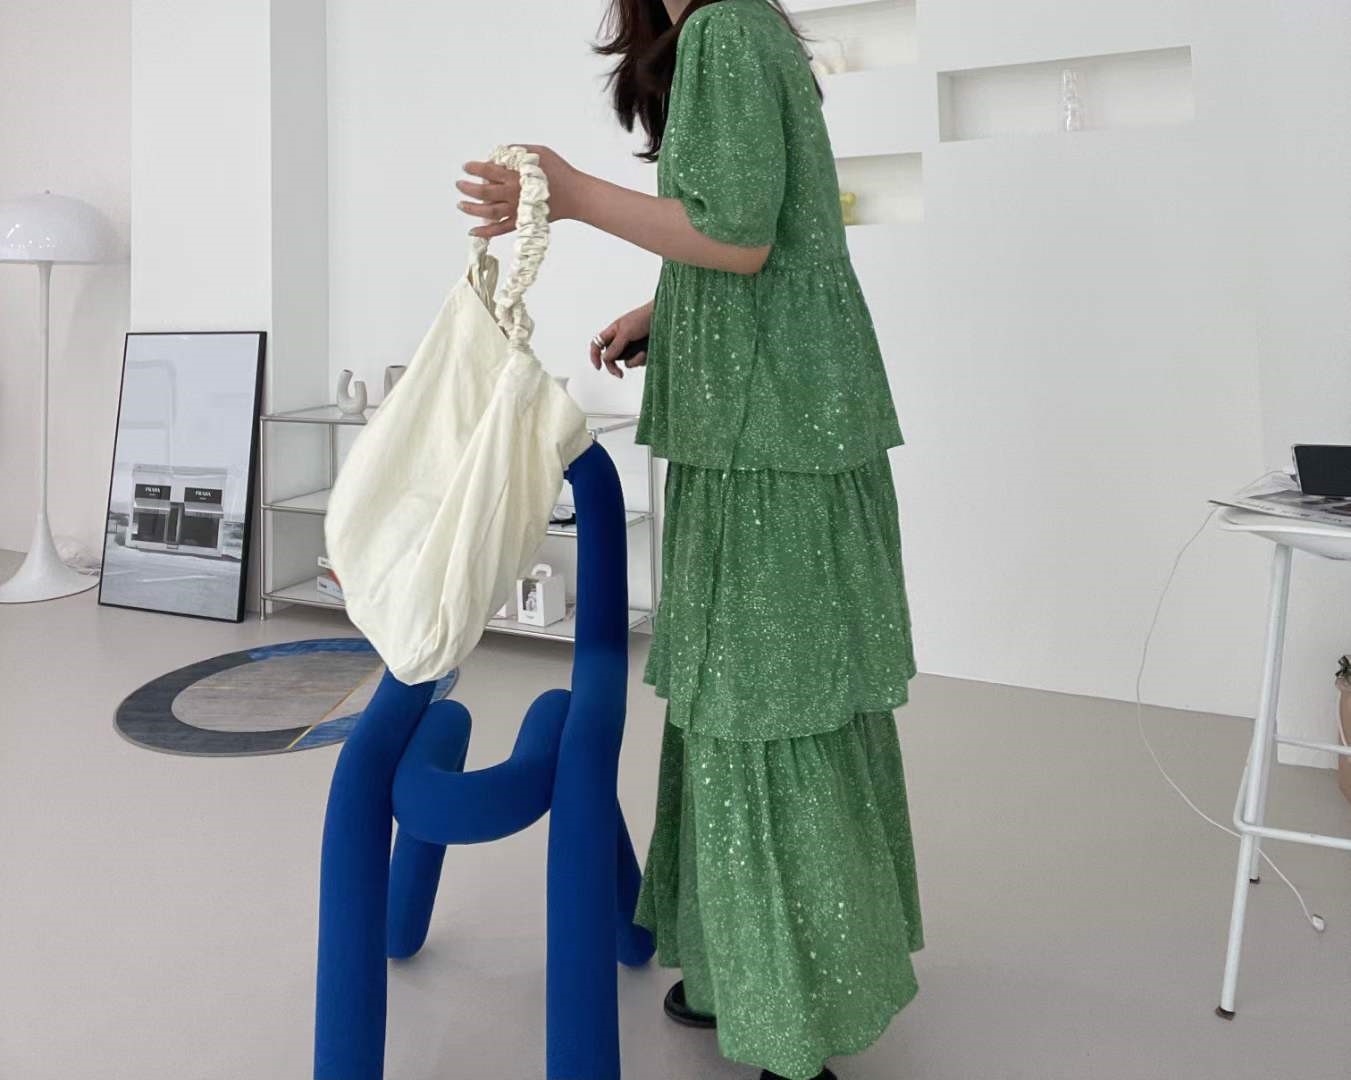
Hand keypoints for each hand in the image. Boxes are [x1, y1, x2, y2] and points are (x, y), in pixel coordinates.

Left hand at [457, 144, 587, 237]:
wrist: (575, 195)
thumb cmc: (559, 172)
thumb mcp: (540, 152)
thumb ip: (518, 150)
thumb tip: (500, 152)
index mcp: (515, 175)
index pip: (488, 171)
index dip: (474, 168)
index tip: (466, 167)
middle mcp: (513, 193)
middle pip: (484, 192)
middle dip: (468, 188)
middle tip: (459, 184)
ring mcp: (516, 210)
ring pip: (488, 211)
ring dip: (471, 209)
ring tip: (460, 204)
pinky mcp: (521, 222)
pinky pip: (500, 229)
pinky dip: (486, 232)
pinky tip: (473, 231)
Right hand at [590, 301, 652, 378]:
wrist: (665, 318)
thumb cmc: (644, 318)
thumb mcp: (626, 331)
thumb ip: (615, 346)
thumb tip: (605, 358)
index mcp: (613, 332)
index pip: (597, 344)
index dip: (594, 355)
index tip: (599, 367)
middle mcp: (621, 341)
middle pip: (610, 358)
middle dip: (614, 367)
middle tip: (620, 374)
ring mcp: (632, 347)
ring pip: (626, 362)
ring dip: (634, 360)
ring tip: (643, 353)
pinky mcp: (642, 352)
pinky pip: (638, 362)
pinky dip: (642, 359)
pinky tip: (648, 352)